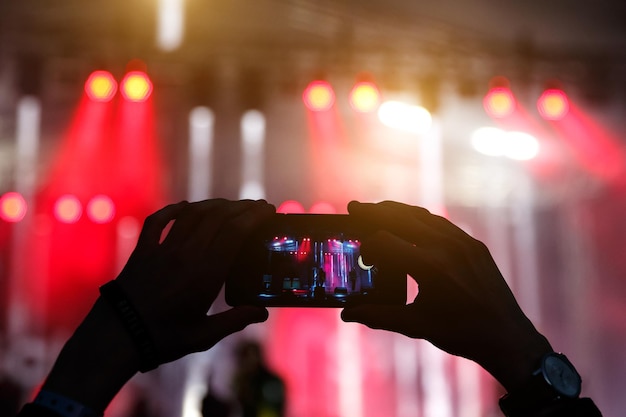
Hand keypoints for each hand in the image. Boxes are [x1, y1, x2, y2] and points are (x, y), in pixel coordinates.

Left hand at [42, 199, 274, 410]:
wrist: (117, 336)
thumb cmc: (162, 338)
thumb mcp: (204, 336)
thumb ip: (236, 320)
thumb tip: (262, 313)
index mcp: (206, 273)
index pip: (235, 232)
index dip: (253, 216)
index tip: (266, 210)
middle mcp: (187, 254)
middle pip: (218, 217)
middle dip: (241, 207)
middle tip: (255, 205)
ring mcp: (163, 249)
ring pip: (193, 214)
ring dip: (213, 205)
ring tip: (229, 205)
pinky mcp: (144, 250)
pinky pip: (159, 220)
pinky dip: (174, 210)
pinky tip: (185, 206)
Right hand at [341, 201, 551, 390]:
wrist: (508, 338)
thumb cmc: (462, 334)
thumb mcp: (416, 326)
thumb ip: (378, 316)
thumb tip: (347, 315)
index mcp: (431, 268)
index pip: (386, 241)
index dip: (368, 246)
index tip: (362, 256)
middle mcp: (448, 248)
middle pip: (402, 218)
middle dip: (375, 212)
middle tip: (354, 207)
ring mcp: (464, 243)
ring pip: (422, 216)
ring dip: (397, 211)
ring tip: (376, 210)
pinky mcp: (475, 246)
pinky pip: (442, 224)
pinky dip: (420, 219)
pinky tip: (408, 222)